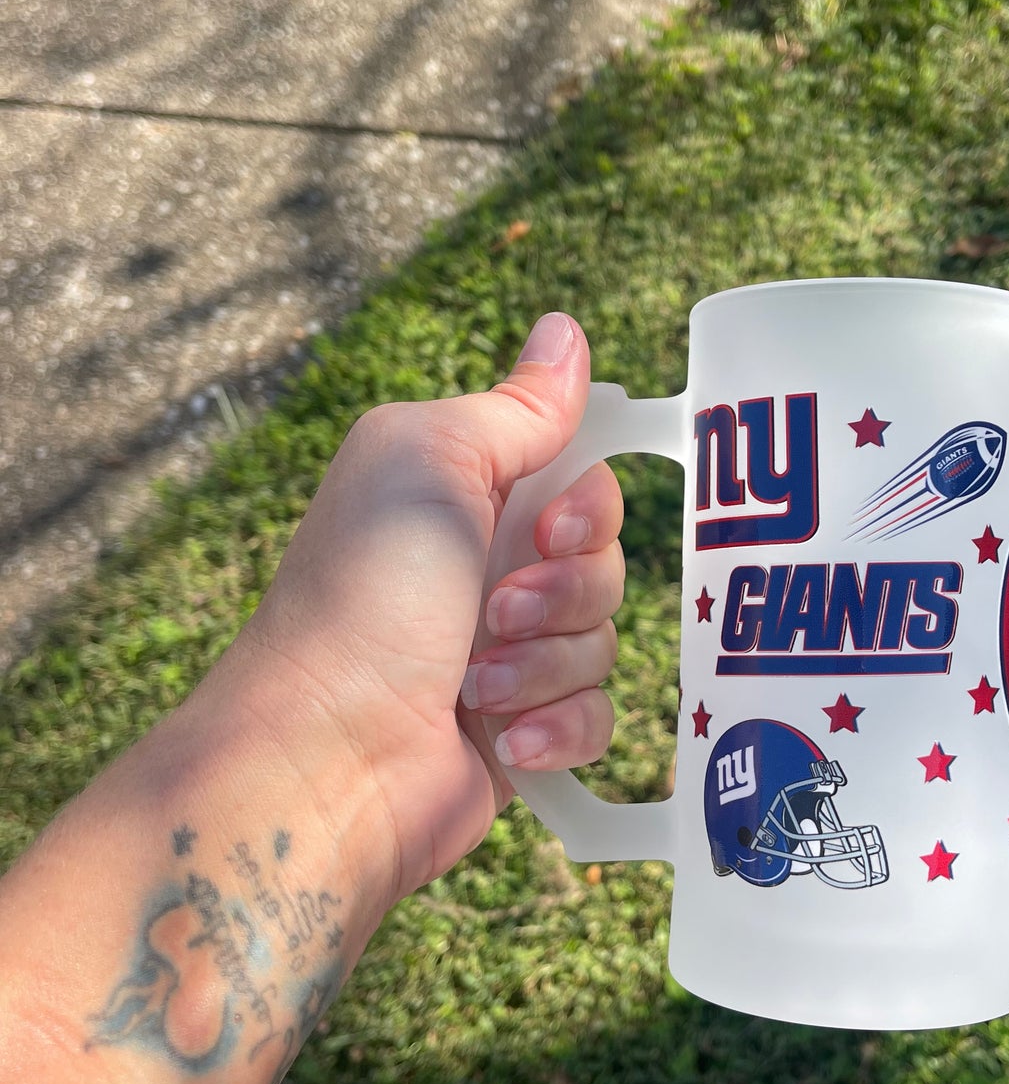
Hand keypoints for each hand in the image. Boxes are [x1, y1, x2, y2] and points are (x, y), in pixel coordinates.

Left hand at [216, 313, 621, 906]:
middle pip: (605, 559)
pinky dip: (559, 726)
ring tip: (478, 683)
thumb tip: (566, 328)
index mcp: (464, 497)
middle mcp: (486, 570)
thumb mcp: (432, 463)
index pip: (584, 479)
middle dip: (564, 589)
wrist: (327, 755)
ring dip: (547, 663)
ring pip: (606, 639)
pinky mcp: (523, 730)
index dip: (586, 506)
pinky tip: (506, 740)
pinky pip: (600, 716)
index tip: (545, 526)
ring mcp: (506, 655)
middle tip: (495, 610)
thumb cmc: (365, 595)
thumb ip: (516, 407)